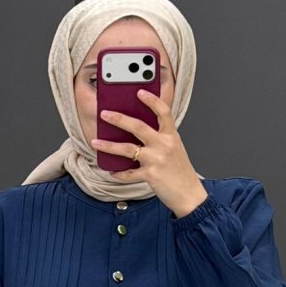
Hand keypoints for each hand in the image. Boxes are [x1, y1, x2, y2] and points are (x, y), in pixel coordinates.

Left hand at [90, 87, 208, 218]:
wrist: (189, 195)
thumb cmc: (180, 172)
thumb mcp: (174, 149)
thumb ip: (159, 138)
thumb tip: (135, 131)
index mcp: (171, 136)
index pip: (163, 112)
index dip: (152, 100)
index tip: (139, 92)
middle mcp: (164, 145)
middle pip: (138, 126)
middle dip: (119, 119)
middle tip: (104, 114)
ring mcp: (157, 160)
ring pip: (127, 149)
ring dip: (109, 145)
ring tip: (95, 142)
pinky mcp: (151, 175)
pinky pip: (129, 173)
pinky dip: (119, 173)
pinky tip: (111, 171)